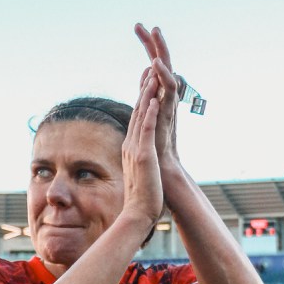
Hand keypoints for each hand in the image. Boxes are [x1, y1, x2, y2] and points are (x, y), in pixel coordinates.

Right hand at [121, 68, 163, 231]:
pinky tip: (153, 100)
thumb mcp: (141, 177)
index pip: (137, 120)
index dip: (141, 100)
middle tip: (149, 68)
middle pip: (137, 112)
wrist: (138, 214)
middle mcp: (131, 146)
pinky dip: (149, 114)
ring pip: (140, 117)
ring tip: (152, 75)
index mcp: (131, 150)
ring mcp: (136, 150)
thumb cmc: (143, 200)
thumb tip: (141, 166)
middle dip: (143, 89)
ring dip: (146, 94)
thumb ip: (140, 166)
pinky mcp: (144, 156)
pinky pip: (146, 130)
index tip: (146, 83)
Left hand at [134, 24, 181, 173]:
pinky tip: (154, 63)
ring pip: (168, 71)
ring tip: (155, 32)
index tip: (138, 28)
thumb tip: (144, 77)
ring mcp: (169, 103)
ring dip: (161, 51)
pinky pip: (169, 90)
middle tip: (143, 25)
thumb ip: (145, 95)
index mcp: (158, 94)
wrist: (162, 168)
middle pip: (160, 63)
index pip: (151, 65)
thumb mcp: (146, 116)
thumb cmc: (154, 146)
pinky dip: (163, 75)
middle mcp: (165, 96)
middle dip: (152, 43)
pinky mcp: (170, 112)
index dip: (147, 47)